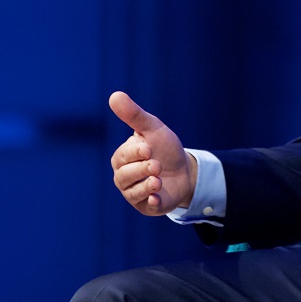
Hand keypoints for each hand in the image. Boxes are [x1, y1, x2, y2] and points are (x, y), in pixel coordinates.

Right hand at [109, 91, 196, 214]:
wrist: (186, 170)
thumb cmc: (165, 148)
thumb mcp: (152, 129)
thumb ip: (134, 115)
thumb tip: (114, 95)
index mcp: (122, 158)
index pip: (122, 157)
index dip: (135, 153)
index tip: (149, 148)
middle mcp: (124, 177)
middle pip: (124, 176)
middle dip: (142, 169)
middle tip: (157, 164)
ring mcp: (134, 193)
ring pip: (132, 192)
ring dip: (146, 185)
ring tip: (158, 180)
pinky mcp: (147, 206)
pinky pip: (144, 206)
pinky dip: (150, 202)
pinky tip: (156, 197)